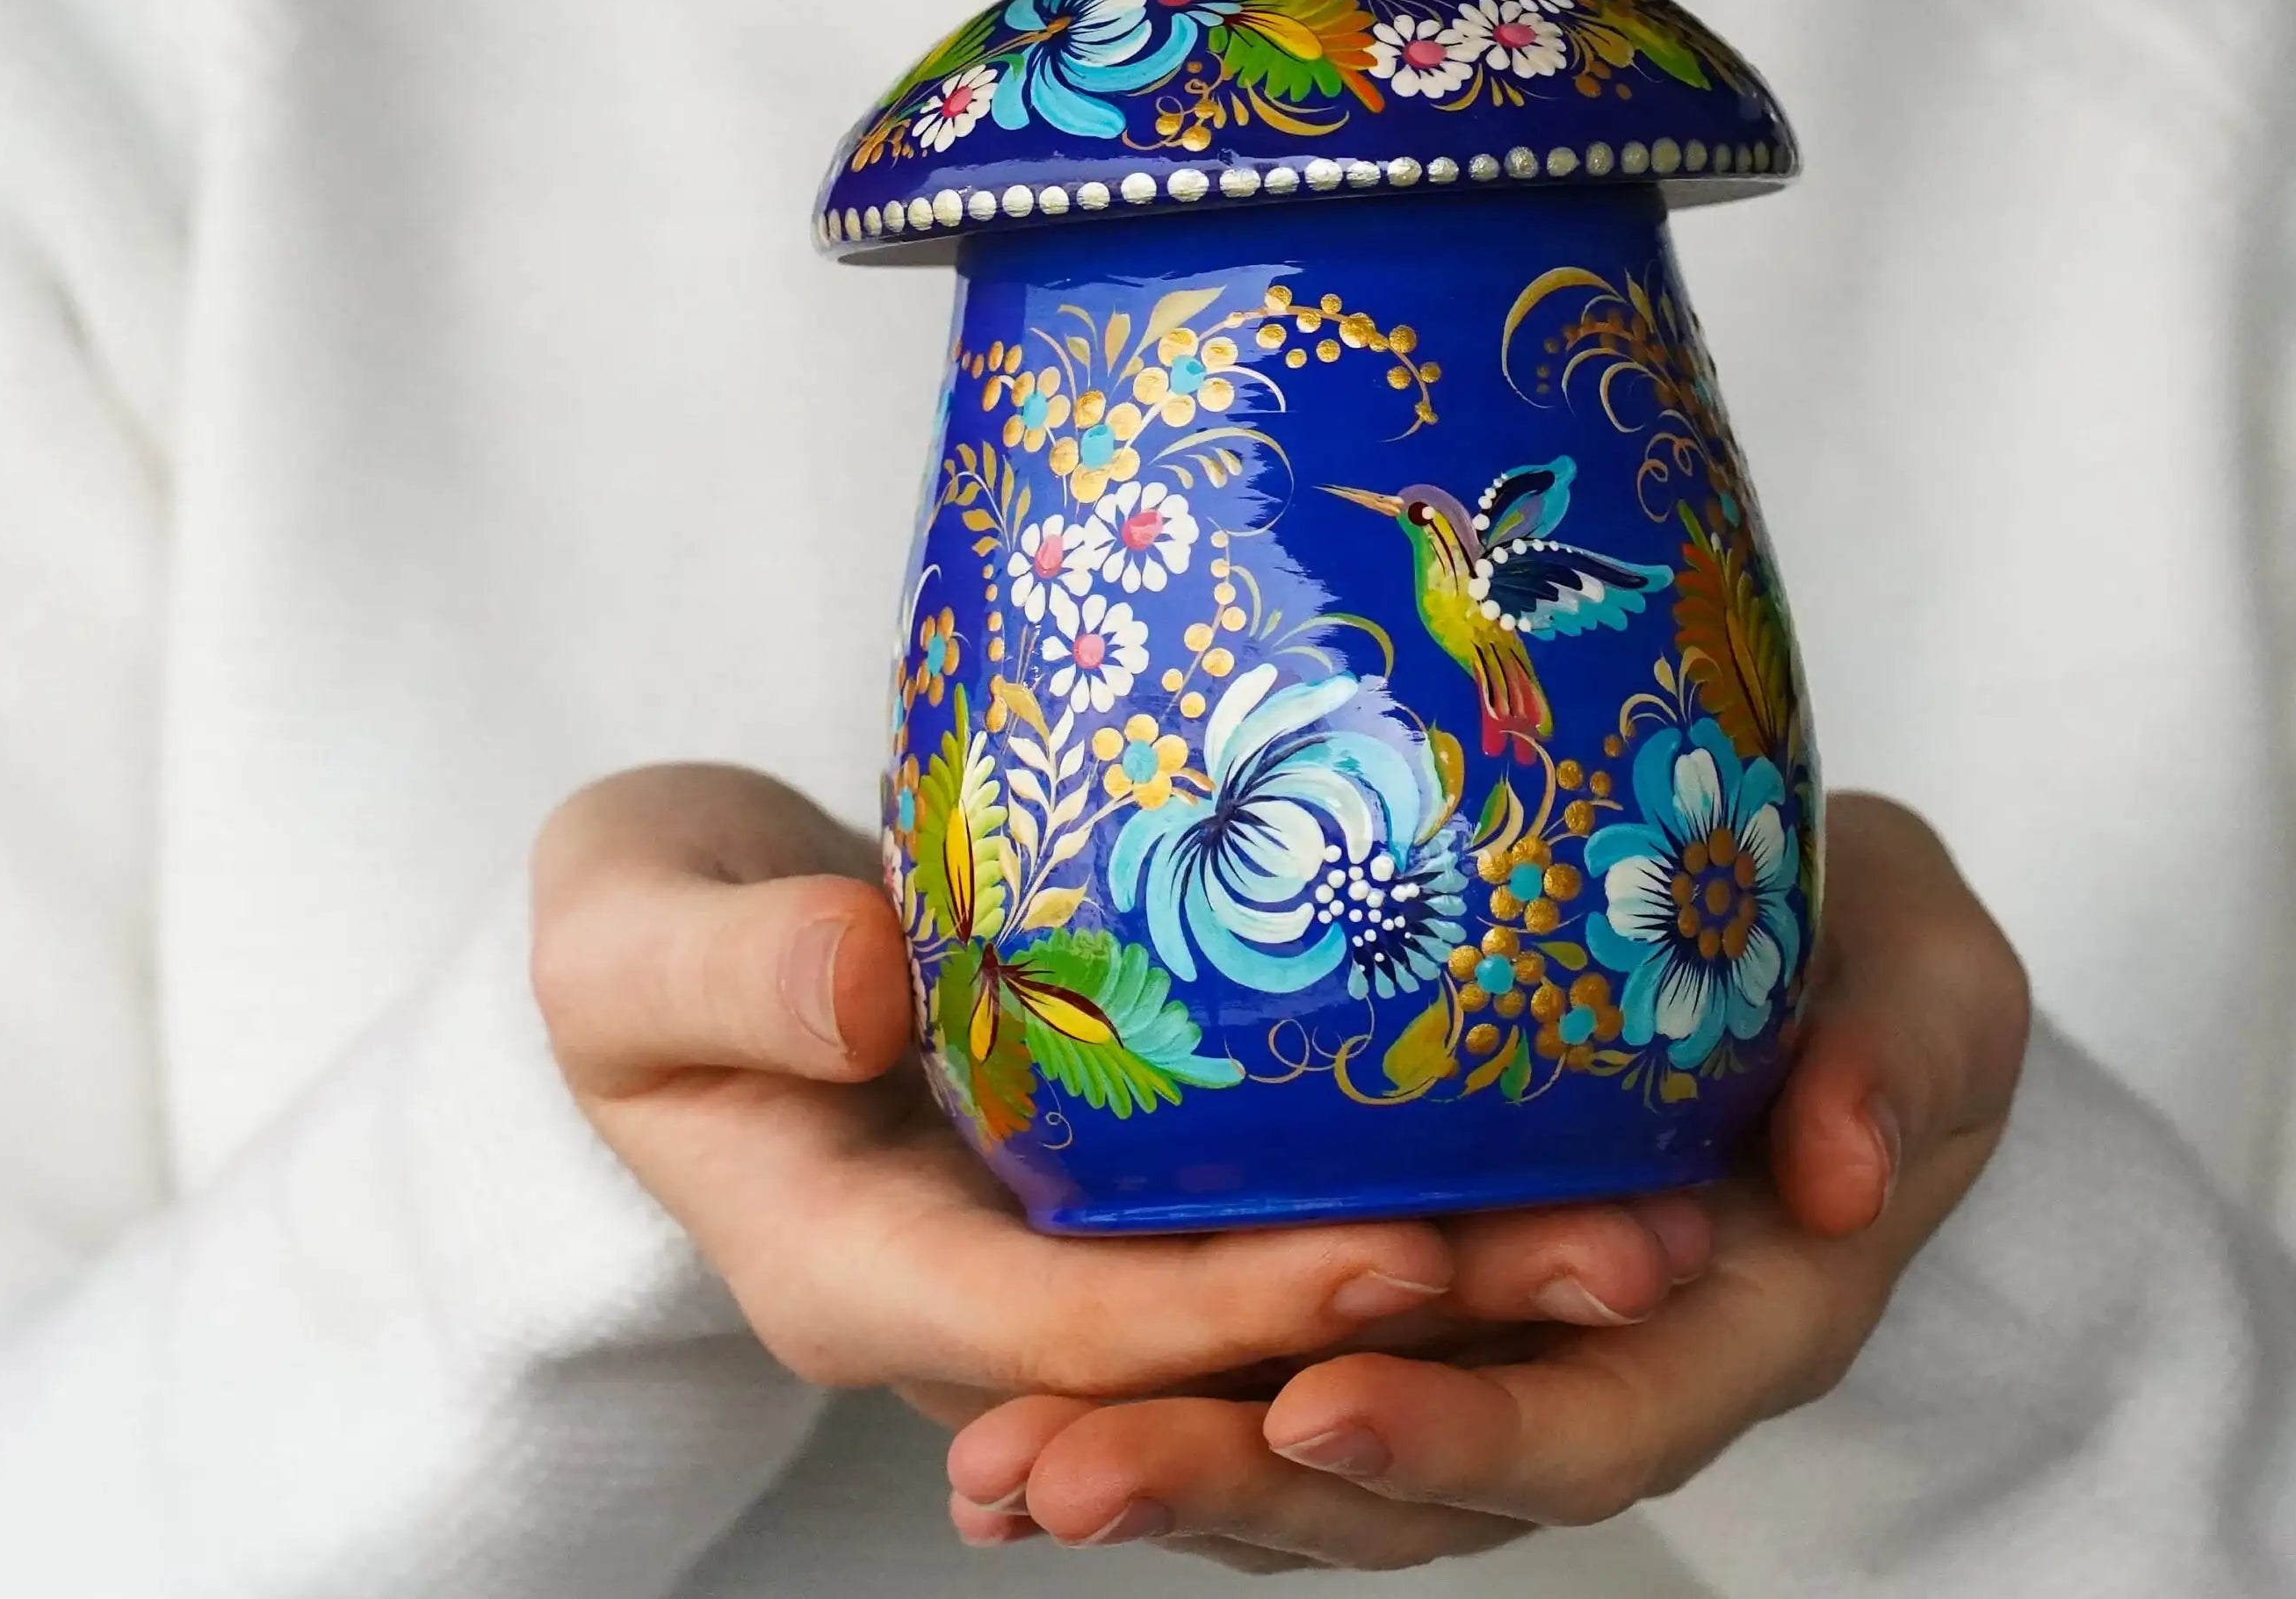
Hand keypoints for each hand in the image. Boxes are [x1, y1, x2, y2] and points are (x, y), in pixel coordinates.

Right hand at [530, 765, 1744, 1406]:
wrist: (658, 963)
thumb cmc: (629, 946)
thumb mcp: (626, 937)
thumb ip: (727, 968)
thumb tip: (862, 982)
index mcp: (857, 1271)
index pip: (1071, 1330)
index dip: (1237, 1307)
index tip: (1405, 1252)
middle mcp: (981, 1306)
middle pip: (1222, 1357)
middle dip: (1430, 1332)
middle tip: (1645, 1252)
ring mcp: (1058, 1260)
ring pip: (1277, 1323)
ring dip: (1471, 1292)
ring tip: (1668, 1218)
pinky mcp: (1115, 1199)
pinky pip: (1274, 1243)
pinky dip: (1413, 1219)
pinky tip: (1562, 1151)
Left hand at [942, 794, 2030, 1571]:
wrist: (1822, 953)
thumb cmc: (1878, 962)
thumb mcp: (1932, 979)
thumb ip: (1904, 1059)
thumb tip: (1847, 1174)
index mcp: (1735, 1320)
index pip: (1595, 1415)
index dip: (1461, 1430)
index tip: (1311, 1401)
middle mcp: (1597, 1365)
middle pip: (1419, 1475)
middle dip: (1240, 1486)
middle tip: (1058, 1476)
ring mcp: (1495, 1342)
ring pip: (1330, 1448)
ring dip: (1168, 1466)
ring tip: (997, 1473)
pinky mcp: (1413, 1291)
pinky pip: (1289, 1365)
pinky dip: (1167, 1394)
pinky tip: (1017, 1409)